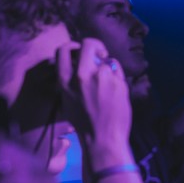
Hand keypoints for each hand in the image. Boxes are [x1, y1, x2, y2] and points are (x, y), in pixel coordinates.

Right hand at [56, 38, 132, 163]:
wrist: (103, 138)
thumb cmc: (84, 122)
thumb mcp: (67, 99)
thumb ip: (70, 80)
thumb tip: (77, 65)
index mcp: (66, 80)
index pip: (63, 49)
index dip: (72, 46)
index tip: (80, 51)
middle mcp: (83, 75)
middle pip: (89, 44)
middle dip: (96, 46)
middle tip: (100, 55)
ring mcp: (103, 77)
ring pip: (108, 60)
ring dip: (108, 67)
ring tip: (108, 83)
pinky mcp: (119, 83)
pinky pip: (118, 71)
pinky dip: (117, 77)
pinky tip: (115, 90)